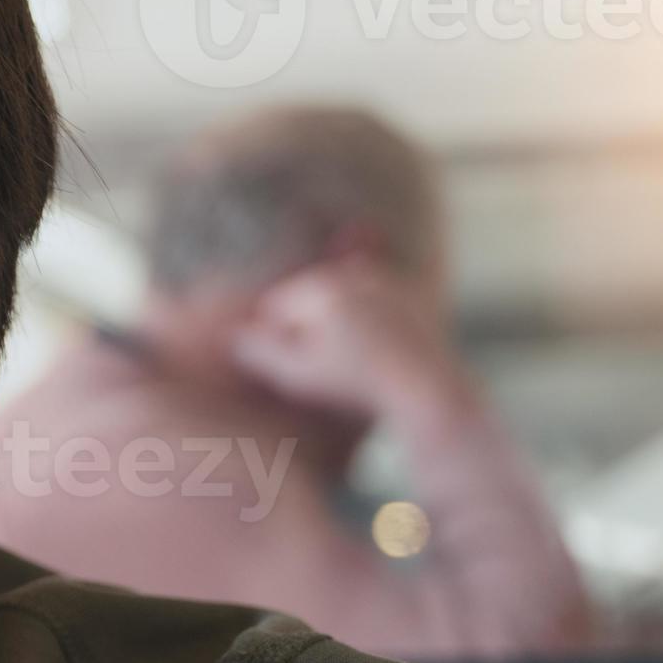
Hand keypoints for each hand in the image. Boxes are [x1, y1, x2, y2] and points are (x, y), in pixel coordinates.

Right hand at [229, 256, 467, 423]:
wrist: (424, 387)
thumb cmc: (355, 384)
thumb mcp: (295, 375)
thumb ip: (260, 350)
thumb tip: (237, 334)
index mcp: (319, 290)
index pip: (276, 306)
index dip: (277, 340)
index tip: (295, 369)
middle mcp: (352, 276)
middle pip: (307, 297)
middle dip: (305, 327)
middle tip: (323, 367)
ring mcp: (383, 281)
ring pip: (340, 299)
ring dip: (334, 323)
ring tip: (348, 361)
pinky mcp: (409, 294)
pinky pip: (372, 303)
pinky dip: (366, 321)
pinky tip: (371, 352)